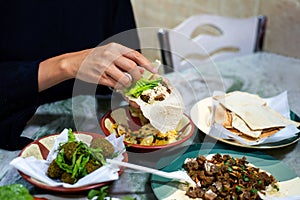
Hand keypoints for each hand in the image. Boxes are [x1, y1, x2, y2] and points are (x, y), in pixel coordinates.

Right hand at [38, 43, 155, 90]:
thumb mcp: (110, 53)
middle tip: (137, 80)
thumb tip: (141, 70)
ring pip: (125, 79)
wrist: (75, 62)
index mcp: (115, 48)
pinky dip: (119, 87)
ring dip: (128, 84)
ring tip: (125, 83)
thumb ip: (125, 60)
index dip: (147, 64)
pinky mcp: (100, 77)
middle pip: (133, 68)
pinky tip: (117, 85)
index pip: (135, 55)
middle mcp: (110, 55)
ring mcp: (104, 66)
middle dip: (138, 77)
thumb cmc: (95, 58)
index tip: (153, 71)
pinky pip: (115, 85)